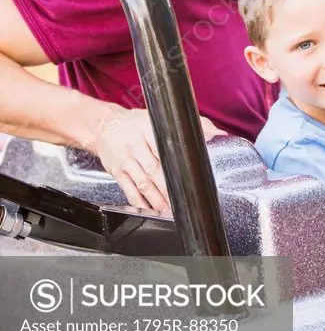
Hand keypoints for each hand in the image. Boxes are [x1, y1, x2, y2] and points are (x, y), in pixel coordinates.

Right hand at [87, 105, 221, 214]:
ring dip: (157, 200)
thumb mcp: (159, 118)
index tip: (191, 179)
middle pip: (155, 170)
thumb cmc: (135, 123)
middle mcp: (136, 145)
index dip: (179, 165)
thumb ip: (190, 124)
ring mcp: (126, 160)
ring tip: (170, 211)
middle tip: (183, 202)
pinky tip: (149, 211)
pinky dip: (140, 202)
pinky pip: (129, 190)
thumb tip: (216, 133)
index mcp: (149, 130)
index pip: (167, 149)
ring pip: (143, 183)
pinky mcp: (117, 172)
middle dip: (170, 189)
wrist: (103, 126)